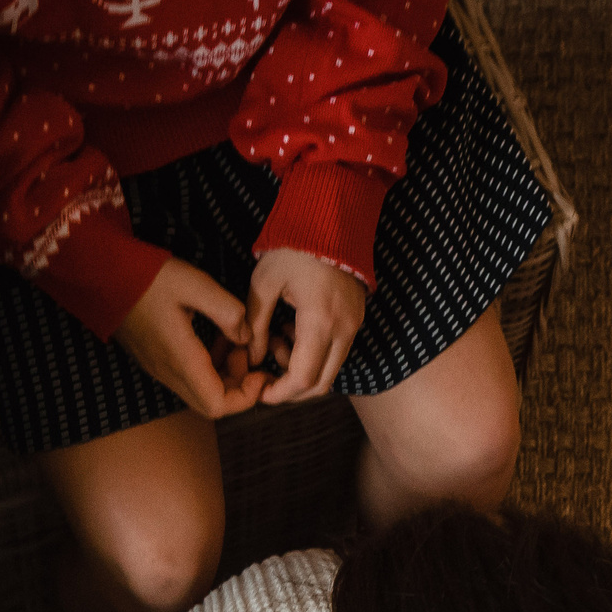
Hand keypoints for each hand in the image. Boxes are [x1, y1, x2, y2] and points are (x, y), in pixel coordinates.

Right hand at [113, 258, 267, 418]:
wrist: (104, 276)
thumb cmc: (148, 279)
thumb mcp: (195, 285)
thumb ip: (227, 311)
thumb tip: (246, 336)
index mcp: (181, 361)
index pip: (219, 406)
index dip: (247, 397)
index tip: (260, 370)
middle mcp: (170, 373)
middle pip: (212, 405)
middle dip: (239, 387)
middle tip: (246, 353)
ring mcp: (161, 370)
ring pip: (201, 393)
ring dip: (225, 376)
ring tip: (233, 341)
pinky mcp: (157, 361)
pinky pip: (190, 379)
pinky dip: (210, 368)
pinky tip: (215, 338)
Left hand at [245, 249, 365, 405]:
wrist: (331, 218)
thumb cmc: (293, 247)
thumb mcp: (264, 284)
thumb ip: (256, 327)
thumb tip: (254, 358)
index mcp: (320, 321)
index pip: (303, 379)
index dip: (280, 393)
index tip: (261, 393)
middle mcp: (344, 328)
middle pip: (322, 384)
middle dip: (292, 389)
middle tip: (267, 375)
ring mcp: (354, 324)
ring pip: (331, 370)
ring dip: (302, 369)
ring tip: (276, 340)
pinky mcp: (356, 318)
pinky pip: (337, 352)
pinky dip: (314, 354)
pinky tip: (292, 330)